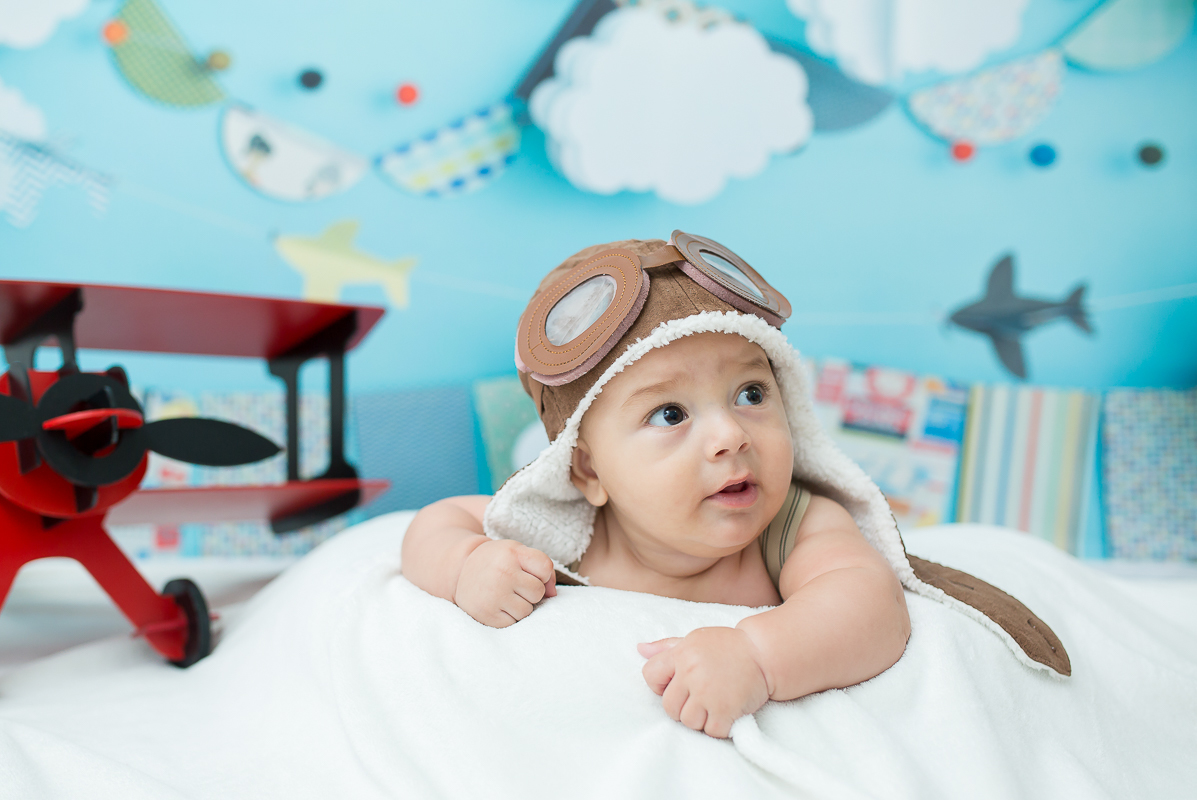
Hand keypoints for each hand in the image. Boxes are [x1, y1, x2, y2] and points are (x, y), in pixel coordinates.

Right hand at [454, 539, 556, 627]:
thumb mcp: (518, 553)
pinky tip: (497, 604)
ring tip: (504, 594)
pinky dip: (508, 616)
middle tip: (513, 584)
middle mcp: (503, 573)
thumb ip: (542, 567)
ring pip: (527, 611)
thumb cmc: (498, 562)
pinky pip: (513, 622)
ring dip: (520, 605)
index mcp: (512, 553)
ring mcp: (493, 595)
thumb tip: (552, 594)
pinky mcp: (486, 614)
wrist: (461, 571)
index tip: (528, 572)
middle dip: (530, 591)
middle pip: (538, 592)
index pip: (545, 568)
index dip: (541, 574)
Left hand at [639, 627, 769, 738]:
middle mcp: (691, 672)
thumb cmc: (728, 646)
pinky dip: (718, 727)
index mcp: (681, 654)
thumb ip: (666, 647)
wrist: (764, 653)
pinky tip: (726, 712)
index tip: (679, 685)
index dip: (661, 685)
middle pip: (669, 707)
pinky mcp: (725, 710)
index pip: (650, 676)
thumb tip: (640, 649)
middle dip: (683, 707)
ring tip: (715, 703)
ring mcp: (708, 692)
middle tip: (701, 698)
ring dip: (701, 719)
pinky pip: (710, 731)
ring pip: (688, 722)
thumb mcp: (695, 640)